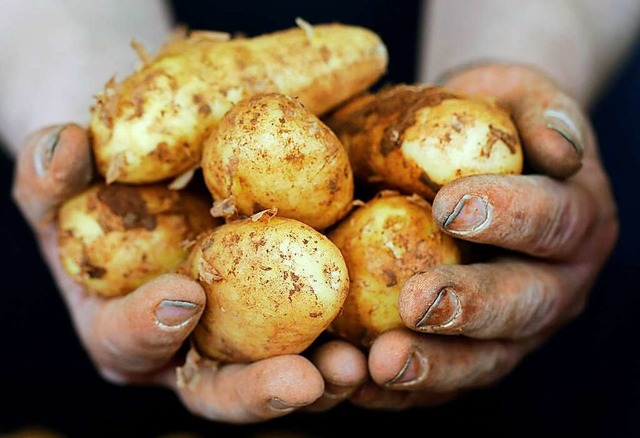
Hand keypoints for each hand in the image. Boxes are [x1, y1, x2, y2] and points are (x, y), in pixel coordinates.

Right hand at [11, 123, 367, 422]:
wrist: (154, 195)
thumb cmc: (101, 202)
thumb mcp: (60, 193)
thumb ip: (49, 178)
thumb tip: (64, 144)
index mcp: (125, 331)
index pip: (130, 342)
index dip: (151, 326)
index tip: (185, 295)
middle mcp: (186, 352)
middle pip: (220, 389)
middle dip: (261, 391)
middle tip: (305, 383)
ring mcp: (238, 340)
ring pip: (279, 374)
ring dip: (322, 376)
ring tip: (360, 364)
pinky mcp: (282, 317)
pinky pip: (314, 336)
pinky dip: (346, 335)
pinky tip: (379, 323)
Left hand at [347, 64, 618, 407]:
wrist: (479, 155)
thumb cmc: (493, 120)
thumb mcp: (522, 97)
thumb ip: (543, 115)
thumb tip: (561, 148)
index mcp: (576, 218)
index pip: (553, 221)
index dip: (509, 216)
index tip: (450, 205)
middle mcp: (556, 282)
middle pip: (524, 305)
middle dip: (470, 308)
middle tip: (416, 303)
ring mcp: (518, 326)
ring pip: (487, 359)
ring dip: (435, 365)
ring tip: (382, 363)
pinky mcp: (476, 350)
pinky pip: (446, 380)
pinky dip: (404, 391)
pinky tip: (361, 385)